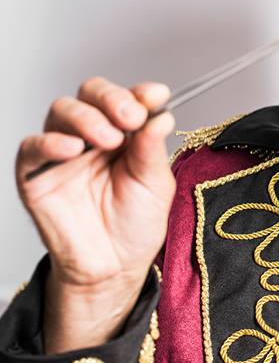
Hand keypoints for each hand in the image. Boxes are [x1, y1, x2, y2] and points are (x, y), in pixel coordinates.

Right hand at [15, 77, 175, 349]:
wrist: (113, 268)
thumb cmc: (134, 226)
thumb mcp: (155, 184)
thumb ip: (152, 148)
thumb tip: (162, 114)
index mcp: (124, 133)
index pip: (125, 98)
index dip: (139, 93)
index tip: (156, 96)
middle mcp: (92, 135)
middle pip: (90, 94)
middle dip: (111, 98)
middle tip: (130, 117)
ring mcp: (63, 152)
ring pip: (62, 111)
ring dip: (86, 117)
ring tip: (108, 139)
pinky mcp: (36, 175)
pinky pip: (32, 147)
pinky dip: (50, 142)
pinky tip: (72, 148)